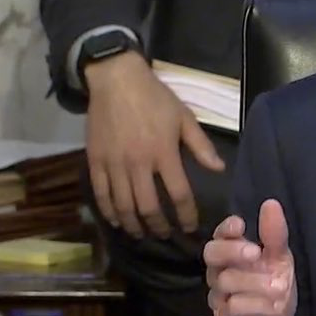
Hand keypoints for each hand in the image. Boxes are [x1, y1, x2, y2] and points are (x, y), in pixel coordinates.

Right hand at [84, 51, 223, 238]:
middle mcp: (138, 163)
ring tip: (142, 234)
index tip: (190, 227)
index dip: (186, 215)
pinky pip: (100, 194)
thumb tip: (219, 169)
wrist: (116, 79)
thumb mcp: (184, 117)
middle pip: (149, 207)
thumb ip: (201, 146)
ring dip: (134, 225)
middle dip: (159, 226)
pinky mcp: (95, 161)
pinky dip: (109, 212)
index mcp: (164, 153)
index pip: (179, 194)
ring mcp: (114, 164)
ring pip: (123, 206)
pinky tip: (117, 220)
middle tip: (165, 235)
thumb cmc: (155, 98)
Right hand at [204, 200, 297, 315]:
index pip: (220, 235)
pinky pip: (233, 308)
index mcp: (232, 252)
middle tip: (256, 253)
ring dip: (255, 282)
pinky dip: (256, 305)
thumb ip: (274, 234)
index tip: (241, 225)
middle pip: (211, 254)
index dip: (226, 228)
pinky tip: (273, 307)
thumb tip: (270, 203)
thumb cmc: (274, 285)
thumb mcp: (280, 257)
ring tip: (279, 287)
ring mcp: (219, 295)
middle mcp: (220, 271)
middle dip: (232, 250)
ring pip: (225, 281)